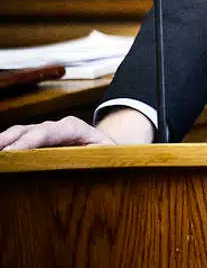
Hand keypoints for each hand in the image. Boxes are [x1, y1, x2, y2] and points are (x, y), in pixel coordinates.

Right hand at [0, 115, 117, 150]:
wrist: (108, 146)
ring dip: (2, 142)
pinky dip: (4, 145)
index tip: (12, 152)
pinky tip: (0, 154)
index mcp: (74, 128)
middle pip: (28, 130)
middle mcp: (56, 126)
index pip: (48, 132)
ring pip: (18, 133)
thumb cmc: (108, 153)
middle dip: (7, 140)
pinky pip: (16, 139)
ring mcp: (44, 131)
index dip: (29, 141)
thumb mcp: (107, 155)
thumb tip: (85, 167)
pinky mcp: (36, 139)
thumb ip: (95, 159)